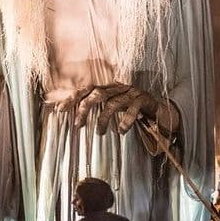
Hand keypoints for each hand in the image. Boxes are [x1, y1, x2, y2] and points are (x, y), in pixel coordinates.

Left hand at [57, 83, 177, 135]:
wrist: (160, 109)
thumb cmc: (132, 110)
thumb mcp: (113, 107)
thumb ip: (97, 109)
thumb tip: (73, 117)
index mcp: (108, 88)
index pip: (86, 90)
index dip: (72, 98)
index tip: (59, 110)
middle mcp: (118, 87)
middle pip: (96, 93)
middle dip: (84, 108)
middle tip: (78, 125)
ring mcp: (131, 92)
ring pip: (113, 103)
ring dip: (104, 119)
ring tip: (100, 132)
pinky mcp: (144, 99)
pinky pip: (133, 108)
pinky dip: (126, 120)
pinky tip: (122, 131)